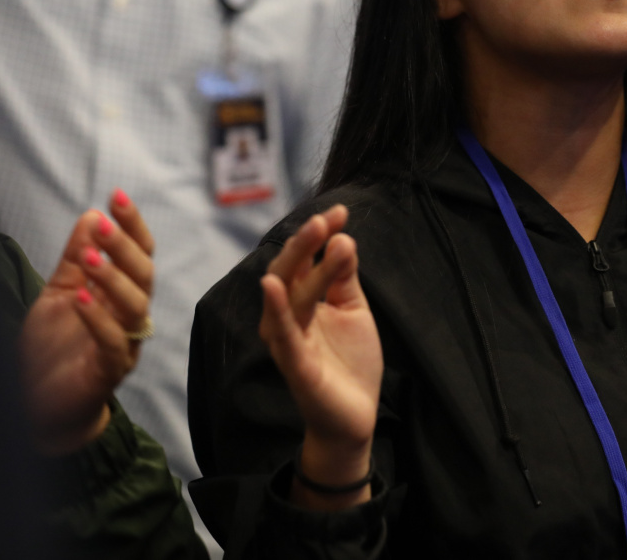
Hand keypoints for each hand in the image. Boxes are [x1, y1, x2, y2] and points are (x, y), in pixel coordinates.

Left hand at [21, 190, 154, 455]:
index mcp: (121, 294)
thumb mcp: (58, 293)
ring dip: (113, 278)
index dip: (132, 225)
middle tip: (104, 223)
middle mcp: (130, 316)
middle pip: (144, 275)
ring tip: (89, 257)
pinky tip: (79, 298)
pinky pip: (114, 342)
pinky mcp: (109, 371)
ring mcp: (125, 344)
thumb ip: (75, 258)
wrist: (40, 404)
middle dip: (126, 247)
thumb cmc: (53, 348)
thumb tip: (92, 215)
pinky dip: (97, 319)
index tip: (117, 196)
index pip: (139, 253)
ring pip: (135, 306)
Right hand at [259, 205, 381, 507]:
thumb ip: (344, 278)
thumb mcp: (353, 310)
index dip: (321, 235)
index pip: (306, 260)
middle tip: (324, 218)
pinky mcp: (294, 365)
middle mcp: (288, 317)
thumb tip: (343, 239)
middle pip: (290, 272)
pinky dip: (276, 309)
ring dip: (301, 263)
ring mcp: (289, 340)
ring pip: (289, 295)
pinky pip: (282, 334)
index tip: (341, 211)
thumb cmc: (349, 361)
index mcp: (303, 302)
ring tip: (316, 234)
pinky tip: (272, 287)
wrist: (354, 416)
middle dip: (305, 242)